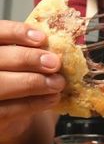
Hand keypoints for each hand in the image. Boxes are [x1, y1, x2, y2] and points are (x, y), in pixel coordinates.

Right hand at [0, 20, 64, 139]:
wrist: (12, 107)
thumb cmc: (20, 75)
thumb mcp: (24, 59)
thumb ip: (31, 49)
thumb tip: (57, 43)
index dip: (16, 33)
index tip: (42, 38)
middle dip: (28, 59)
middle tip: (55, 63)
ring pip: (3, 85)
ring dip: (34, 82)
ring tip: (58, 82)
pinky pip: (9, 110)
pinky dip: (34, 103)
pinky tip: (52, 98)